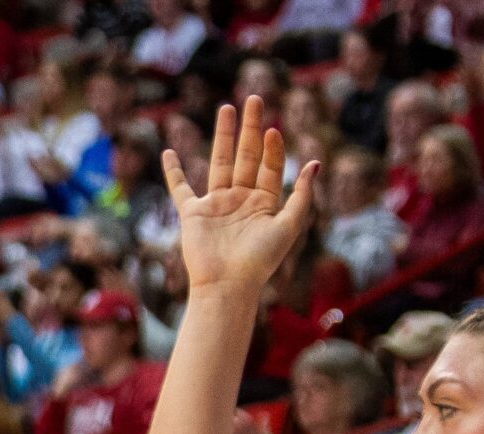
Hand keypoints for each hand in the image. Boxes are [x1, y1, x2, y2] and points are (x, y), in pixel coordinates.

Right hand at [166, 99, 314, 296]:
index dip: (274, 148)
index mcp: (264, 203)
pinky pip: (181, 188)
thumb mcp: (289, 226)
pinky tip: (169, 152)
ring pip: (219, 162)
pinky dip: (173, 171)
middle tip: (254, 99)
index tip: (273, 130)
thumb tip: (315, 162)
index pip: (270, 166)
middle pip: (247, 155)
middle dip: (251, 128)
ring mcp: (216, 204)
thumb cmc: (260, 261)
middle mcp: (241, 200)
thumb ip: (302, 195)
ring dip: (223, 135)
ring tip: (226, 108)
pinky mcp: (193, 213)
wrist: (227, 285)